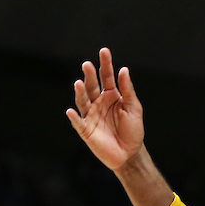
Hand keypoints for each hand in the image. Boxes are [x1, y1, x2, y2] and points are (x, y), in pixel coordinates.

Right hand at [66, 48, 144, 171]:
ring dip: (80, 92)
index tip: (104, 51)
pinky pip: (78, 122)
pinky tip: (71, 111)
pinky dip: (73, 117)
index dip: (105, 64)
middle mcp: (99, 103)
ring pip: (83, 101)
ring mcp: (91, 115)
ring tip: (79, 83)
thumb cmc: (133, 131)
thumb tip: (123, 70)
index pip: (106, 76)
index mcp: (111, 95)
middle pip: (92, 86)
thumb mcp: (134, 108)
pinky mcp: (86, 130)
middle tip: (87, 65)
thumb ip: (127, 90)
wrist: (130, 154)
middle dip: (89, 75)